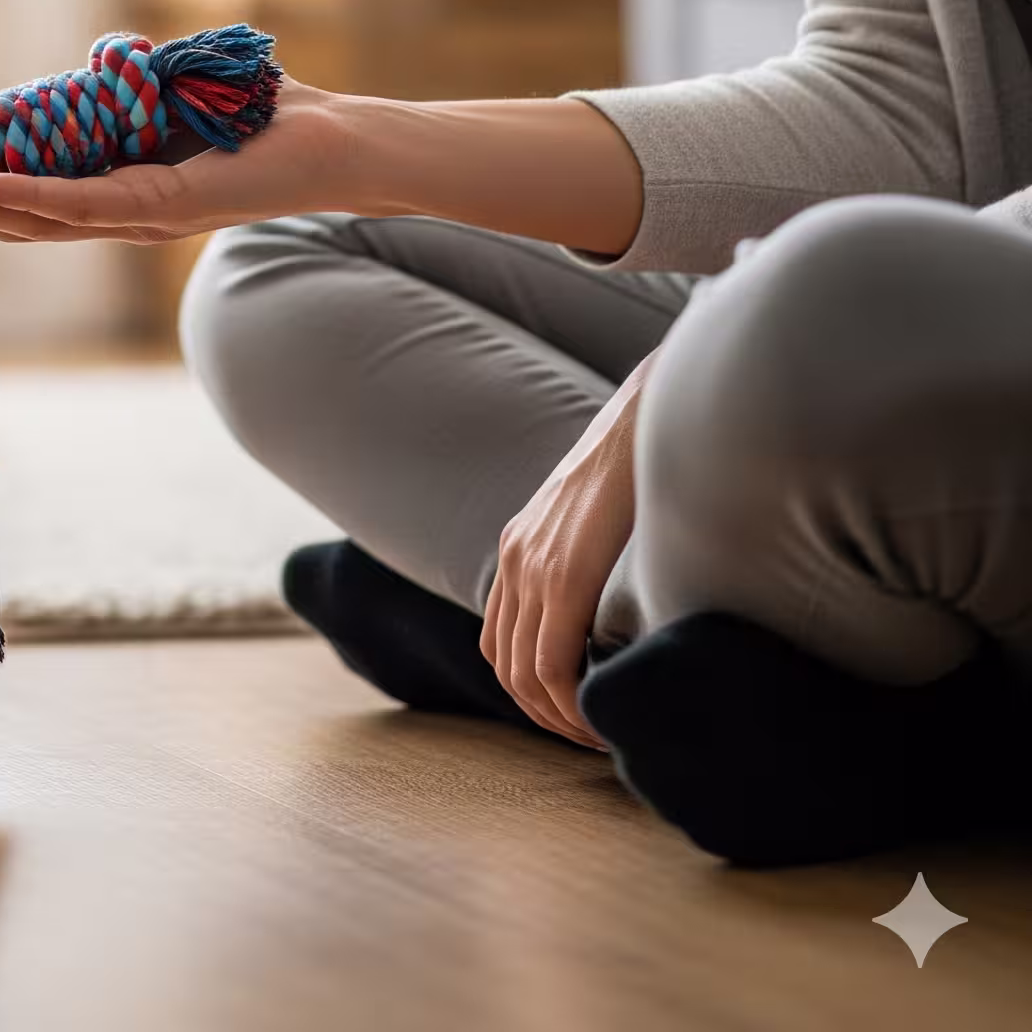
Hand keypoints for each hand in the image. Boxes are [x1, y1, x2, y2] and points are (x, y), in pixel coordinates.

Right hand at [0, 78, 355, 243]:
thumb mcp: (171, 86)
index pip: (23, 195)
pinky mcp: (160, 212)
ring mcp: (134, 219)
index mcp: (112, 189)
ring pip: (31, 217)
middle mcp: (115, 215)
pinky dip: (27, 197)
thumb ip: (126, 80)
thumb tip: (94, 59)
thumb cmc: (263, 113)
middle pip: (11, 217)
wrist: (334, 139)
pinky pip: (80, 204)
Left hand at [480, 404, 639, 749]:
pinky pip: (551, 659)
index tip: (576, 716)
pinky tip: (601, 713)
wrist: (652, 415)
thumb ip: (586, 553)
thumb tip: (605, 603)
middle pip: (506, 668)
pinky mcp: (564, 572)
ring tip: (598, 736)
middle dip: (545, 715)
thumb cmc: (641, 464)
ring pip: (525, 674)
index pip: (502, 644)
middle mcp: (516, 558)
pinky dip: (569, 701)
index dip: (532, 694)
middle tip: (590, 739)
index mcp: (519, 546)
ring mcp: (534, 565)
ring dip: (559, 717)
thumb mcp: (596, 514)